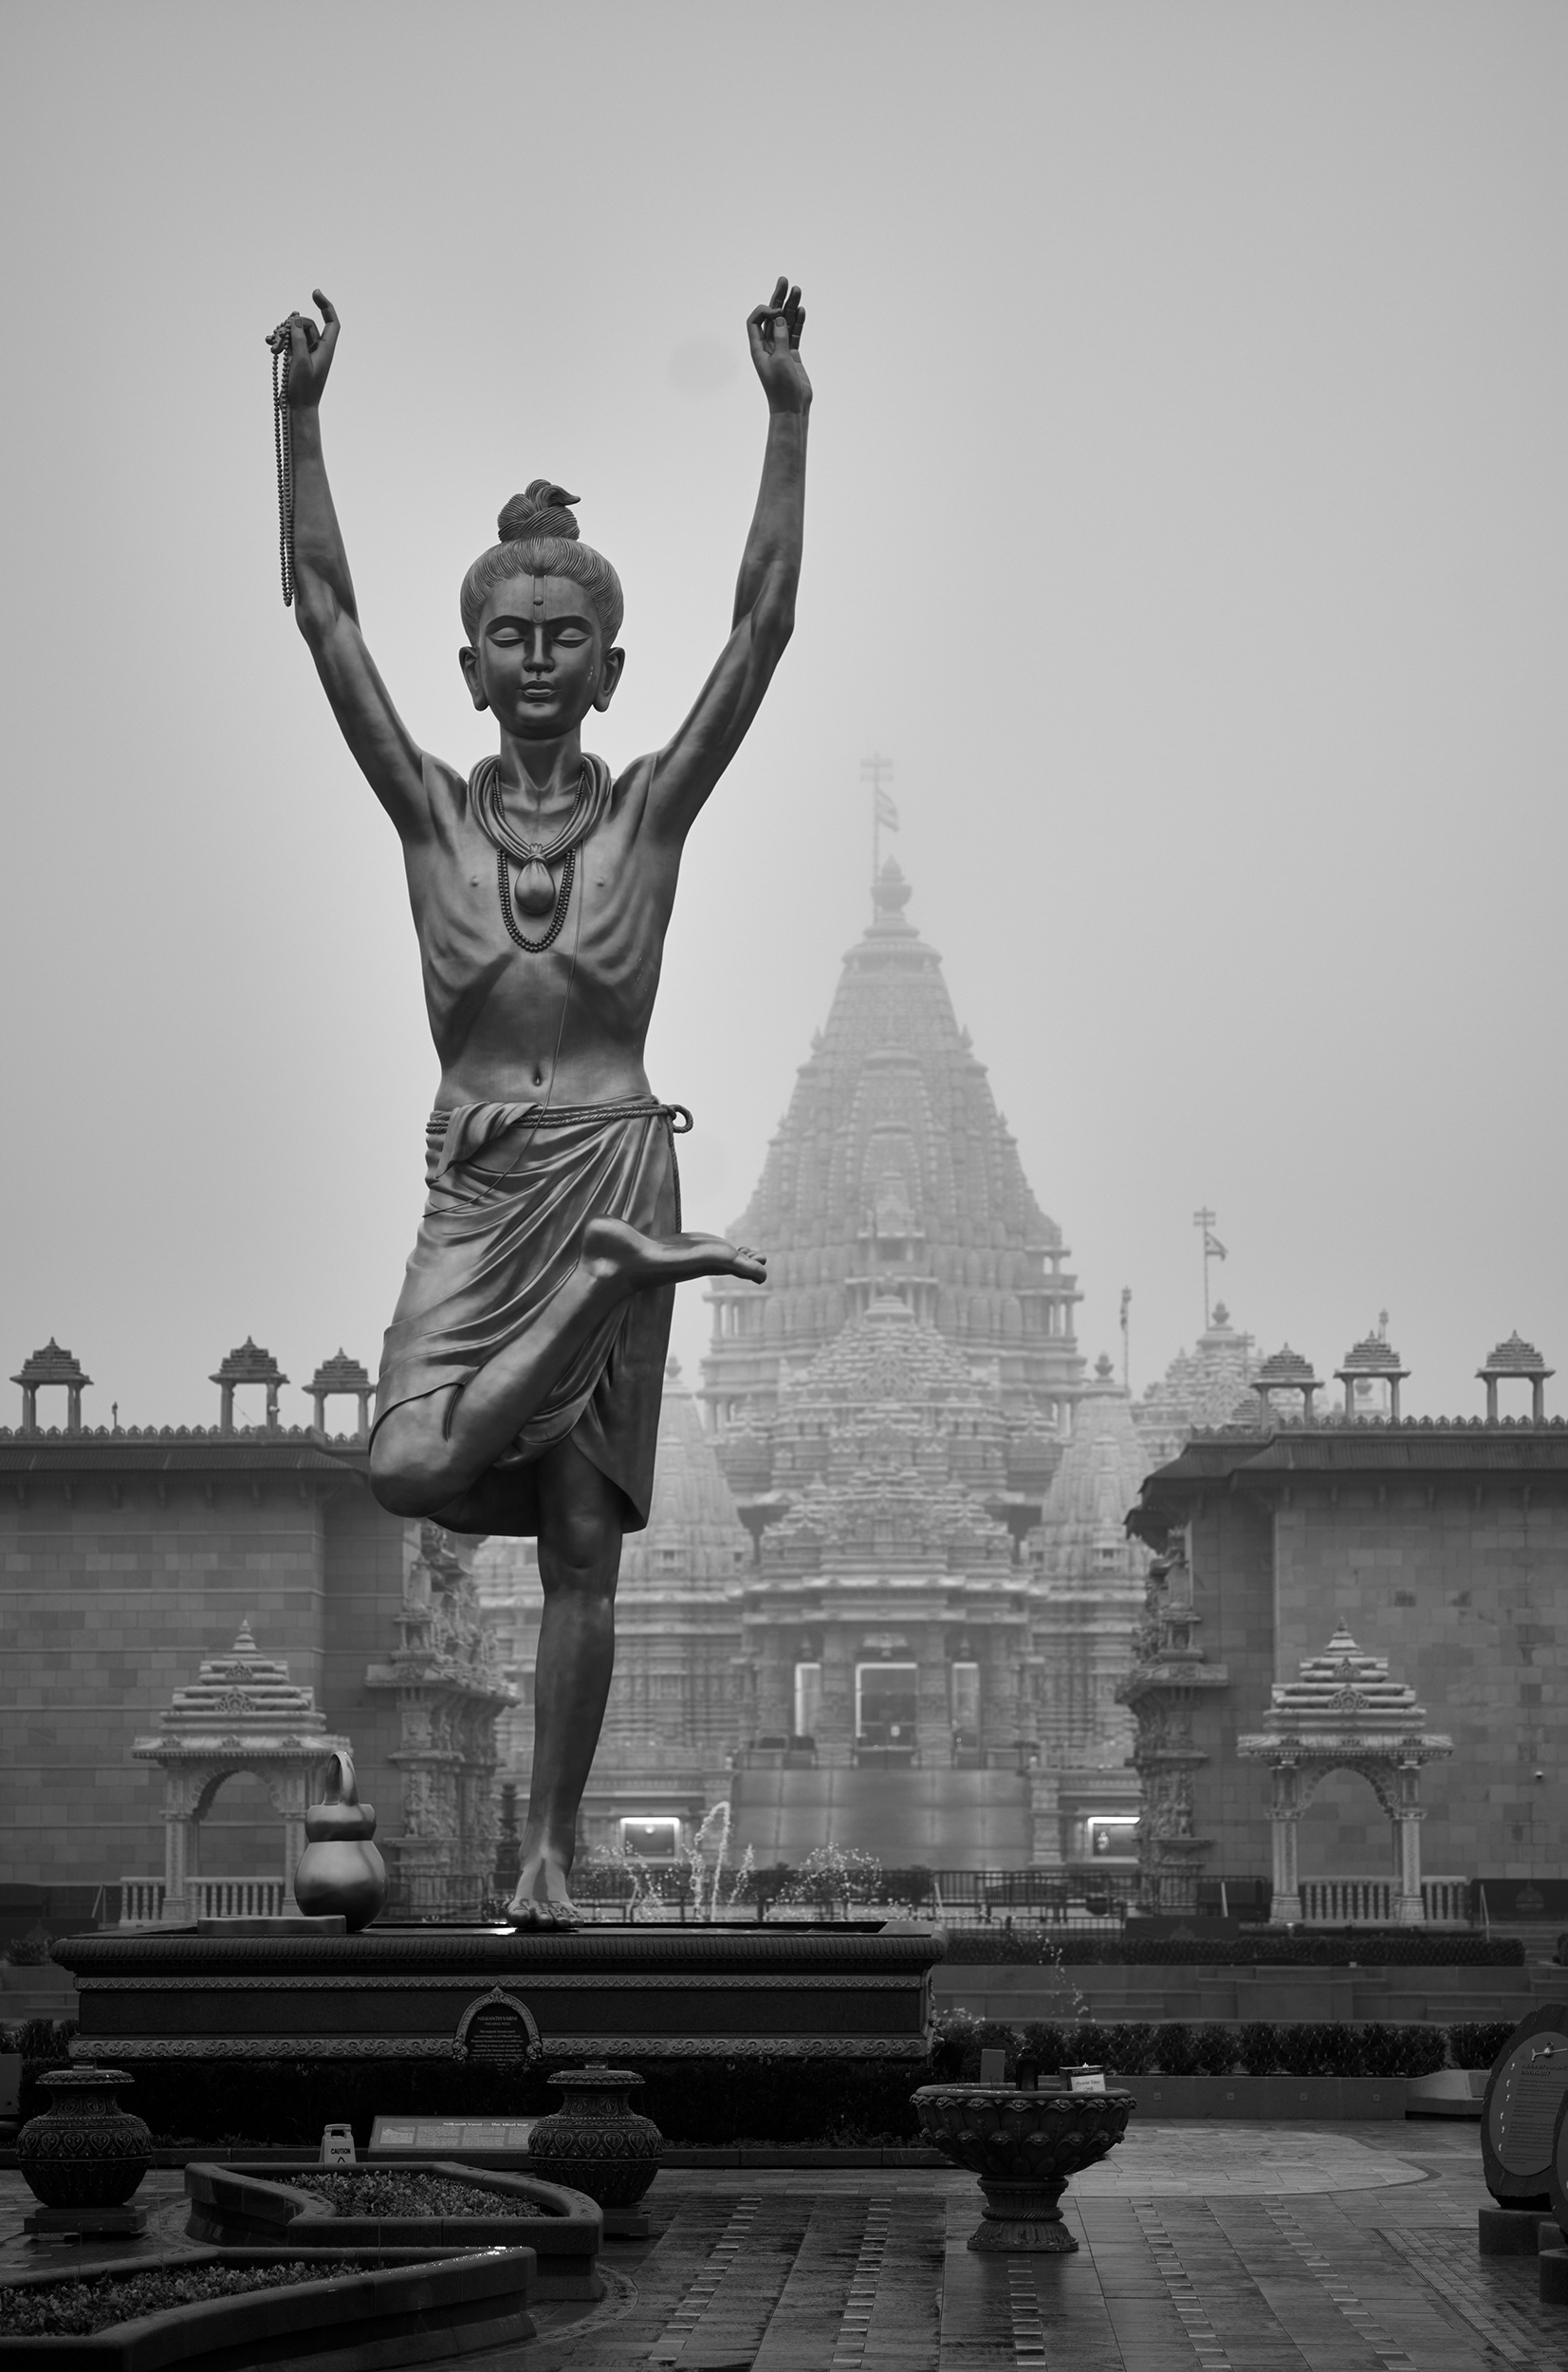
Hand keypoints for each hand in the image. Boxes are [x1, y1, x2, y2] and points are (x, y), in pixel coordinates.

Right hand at [272, 290, 339, 409]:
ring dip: (283, 335)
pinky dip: (280, 342)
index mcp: (326, 349)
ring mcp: (306, 353)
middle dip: (293, 326)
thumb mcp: (301, 362)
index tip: (315, 293)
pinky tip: (271, 345)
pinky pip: (288, 342)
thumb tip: (296, 321)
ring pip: (295, 333)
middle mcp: (318, 349)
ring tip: (273, 345)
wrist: (299, 408)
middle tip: (281, 336)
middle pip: (307, 325)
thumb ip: (299, 339)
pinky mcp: (296, 358)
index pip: (332, 322)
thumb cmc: (304, 389)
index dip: (326, 306)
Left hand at [747, 278, 809, 413]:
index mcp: (758, 349)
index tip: (779, 315)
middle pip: (771, 317)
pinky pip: (794, 334)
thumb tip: (781, 318)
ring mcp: (780, 350)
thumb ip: (780, 338)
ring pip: (785, 323)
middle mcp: (767, 347)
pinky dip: (798, 322)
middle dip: (777, 299)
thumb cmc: (782, 388)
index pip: (755, 321)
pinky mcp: (792, 355)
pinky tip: (802, 310)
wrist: (792, 407)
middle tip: (784, 281)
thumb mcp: (780, 361)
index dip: (765, 312)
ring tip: (798, 291)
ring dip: (791, 307)